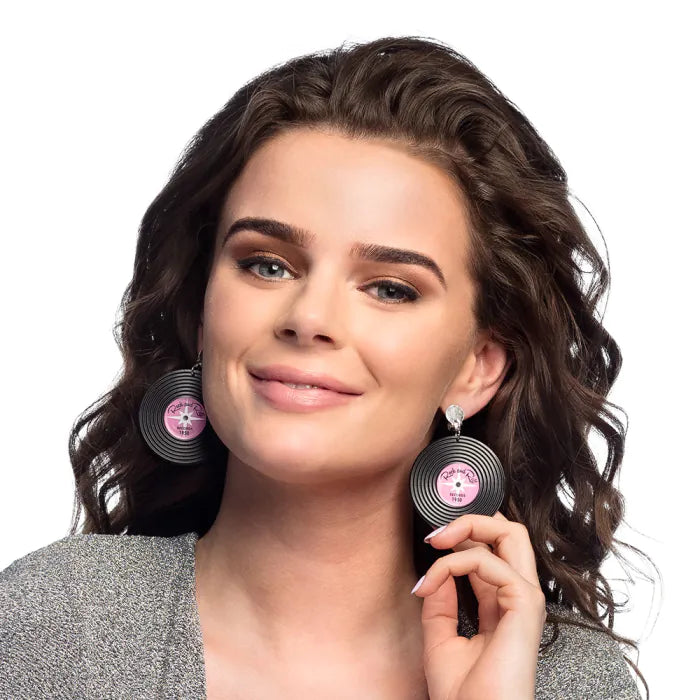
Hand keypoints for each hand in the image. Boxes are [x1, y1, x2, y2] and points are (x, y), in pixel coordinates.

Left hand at [412, 512, 545, 699]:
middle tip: (436, 533)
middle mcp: (516, 596)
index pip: (489, 551)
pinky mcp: (525, 604)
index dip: (461, 537)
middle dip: (471, 519)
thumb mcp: (439, 637)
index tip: (430, 542)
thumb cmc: (463, 695)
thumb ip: (440, 601)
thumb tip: (436, 568)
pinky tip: (435, 580)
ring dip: (467, 527)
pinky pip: (490, 562)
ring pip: (510, 533)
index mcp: (500, 604)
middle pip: (508, 532)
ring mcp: (524, 598)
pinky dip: (456, 563)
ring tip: (435, 541)